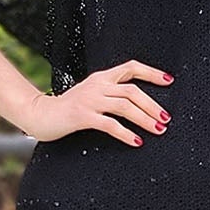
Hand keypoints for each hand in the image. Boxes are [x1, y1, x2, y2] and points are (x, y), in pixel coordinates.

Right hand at [23, 59, 173, 144]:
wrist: (40, 115)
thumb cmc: (68, 108)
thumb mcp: (91, 94)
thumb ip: (110, 94)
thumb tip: (138, 104)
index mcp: (101, 77)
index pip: (130, 68)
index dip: (151, 72)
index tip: (169, 81)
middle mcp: (97, 85)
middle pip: (132, 90)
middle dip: (152, 105)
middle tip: (166, 118)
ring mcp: (89, 100)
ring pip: (124, 106)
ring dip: (145, 118)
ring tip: (158, 129)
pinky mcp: (82, 116)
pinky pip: (110, 124)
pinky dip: (126, 133)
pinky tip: (136, 141)